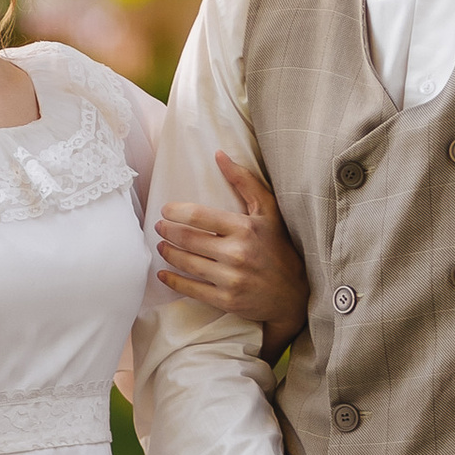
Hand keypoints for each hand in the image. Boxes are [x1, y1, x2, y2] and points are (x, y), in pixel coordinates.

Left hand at [157, 152, 308, 360]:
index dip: (176, 212)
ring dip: (168, 253)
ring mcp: (231, 279)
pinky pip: (191, 289)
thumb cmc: (279, 246)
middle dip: (168, 232)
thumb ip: (244, 181)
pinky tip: (163, 273)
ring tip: (162, 246)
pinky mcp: (226, 300)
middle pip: (188, 240)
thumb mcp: (268, 210)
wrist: (294, 294)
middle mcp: (237, 254)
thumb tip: (219, 154)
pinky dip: (173, 280)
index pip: (199, 216)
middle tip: (159, 227)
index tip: (166, 210)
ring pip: (186, 263)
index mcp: (245, 228)